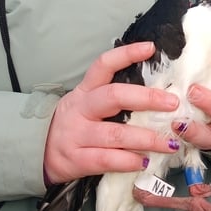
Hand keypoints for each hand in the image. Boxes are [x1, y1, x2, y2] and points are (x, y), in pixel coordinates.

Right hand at [44, 42, 179, 183]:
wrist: (38, 153)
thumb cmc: (74, 125)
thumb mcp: (86, 104)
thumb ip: (113, 98)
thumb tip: (157, 92)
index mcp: (85, 91)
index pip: (103, 65)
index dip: (126, 54)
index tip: (150, 48)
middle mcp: (80, 109)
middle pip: (113, 96)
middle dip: (147, 99)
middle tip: (173, 103)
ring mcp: (77, 134)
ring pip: (116, 134)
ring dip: (147, 138)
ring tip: (170, 142)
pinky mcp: (76, 159)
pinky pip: (106, 159)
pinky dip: (128, 161)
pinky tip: (144, 161)